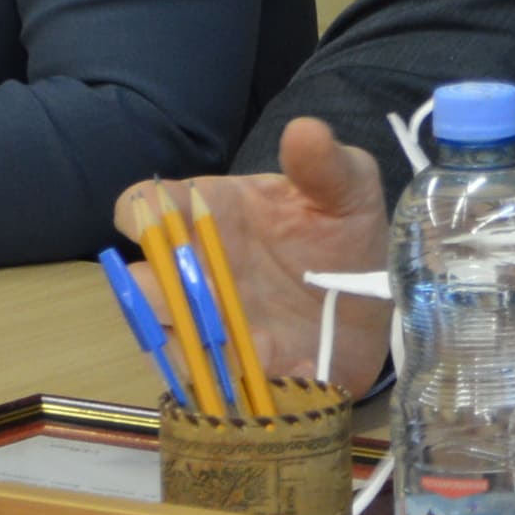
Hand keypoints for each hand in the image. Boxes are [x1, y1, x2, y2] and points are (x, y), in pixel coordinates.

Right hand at [116, 118, 393, 393]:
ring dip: (203, 347)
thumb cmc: (342, 232)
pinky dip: (255, 379)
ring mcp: (211, 326)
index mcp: (207, 215)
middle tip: (200, 294)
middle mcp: (194, 273)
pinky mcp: (239, 371)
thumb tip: (304, 130)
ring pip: (176, 342)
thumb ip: (326, 163)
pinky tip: (295, 365)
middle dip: (160, 294)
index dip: (141, 215)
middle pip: (143, 285)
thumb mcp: (349, 190)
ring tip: (258, 344)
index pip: (143, 208)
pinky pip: (226, 384)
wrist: (373, 299)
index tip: (162, 223)